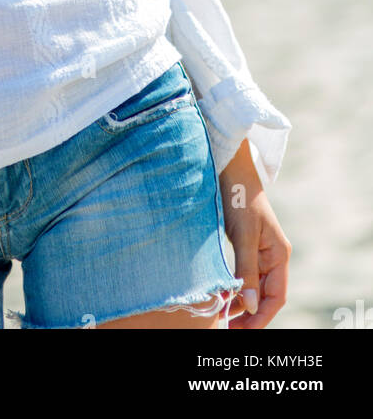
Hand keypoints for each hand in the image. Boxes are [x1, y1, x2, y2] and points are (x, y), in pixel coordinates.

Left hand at [219, 139, 291, 328]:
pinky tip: (220, 294)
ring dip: (239, 302)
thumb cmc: (240, 197)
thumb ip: (248, 270)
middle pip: (265, 295)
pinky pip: (242, 273)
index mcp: (278, 254)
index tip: (242, 330)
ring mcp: (257, 250)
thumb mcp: (244, 235)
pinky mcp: (243, 244)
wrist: (228, 167)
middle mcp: (271, 255)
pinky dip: (233, 287)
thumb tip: (251, 306)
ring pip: (252, 286)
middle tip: (227, 327)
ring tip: (220, 315)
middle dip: (249, 314)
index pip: (276, 296)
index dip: (261, 317)